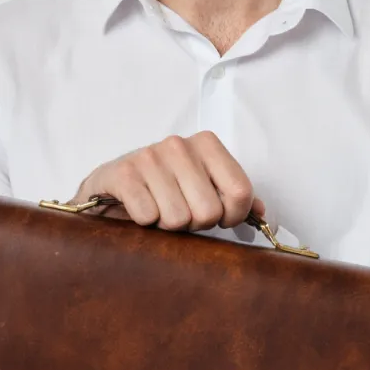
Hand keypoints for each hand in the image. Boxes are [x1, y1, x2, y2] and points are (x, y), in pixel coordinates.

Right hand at [69, 130, 265, 230]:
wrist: (109, 188)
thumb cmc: (163, 189)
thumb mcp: (202, 187)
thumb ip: (235, 197)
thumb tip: (260, 212)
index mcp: (207, 143)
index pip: (240, 192)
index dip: (232, 216)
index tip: (219, 218)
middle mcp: (179, 144)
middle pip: (210, 211)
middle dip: (196, 224)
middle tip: (181, 213)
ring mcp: (149, 156)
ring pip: (178, 218)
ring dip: (168, 226)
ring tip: (158, 210)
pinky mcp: (123, 174)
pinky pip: (148, 217)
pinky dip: (144, 223)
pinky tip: (138, 210)